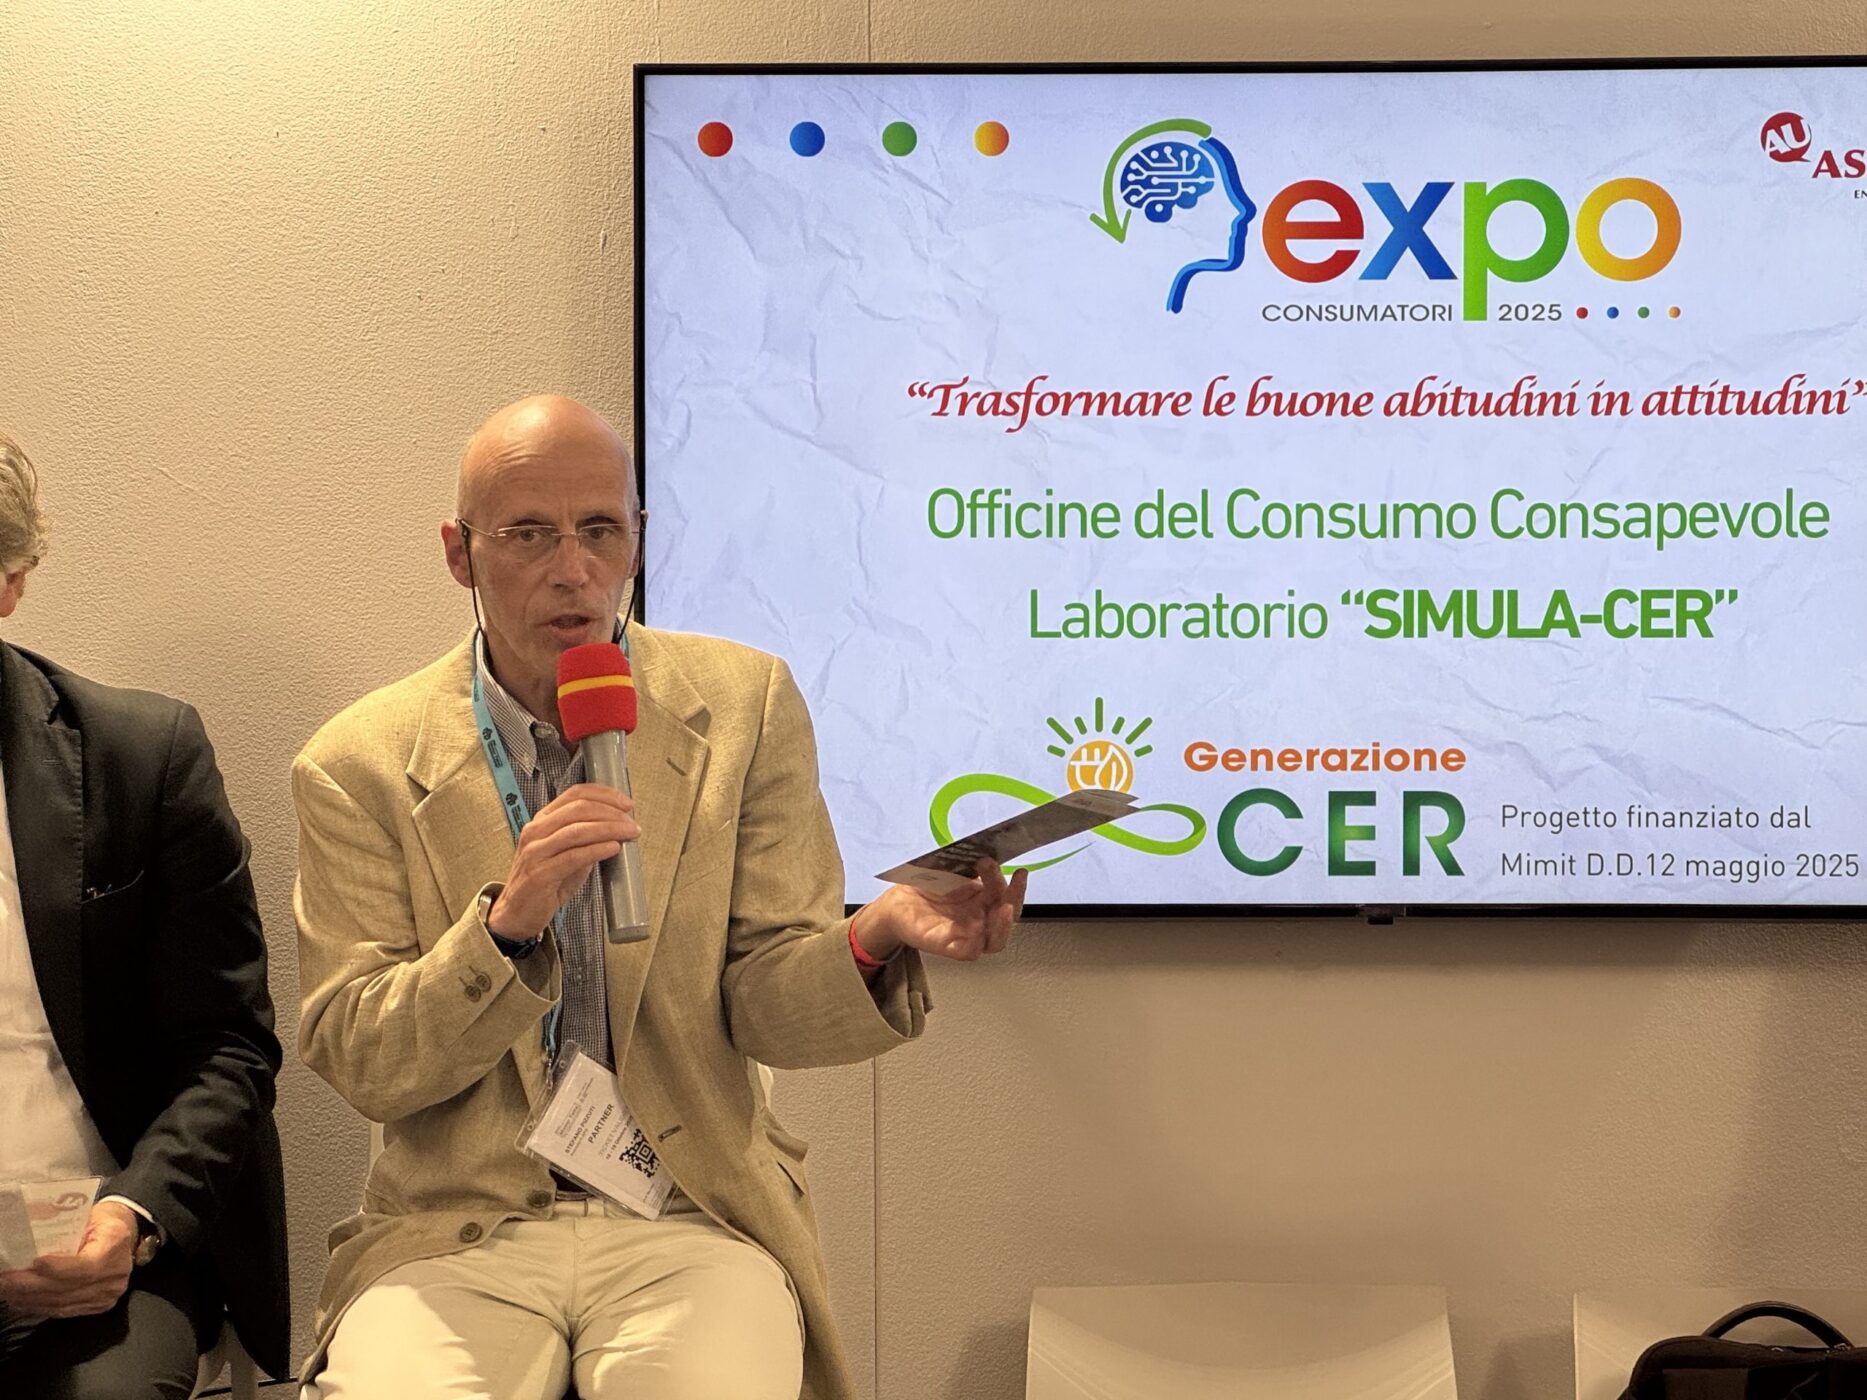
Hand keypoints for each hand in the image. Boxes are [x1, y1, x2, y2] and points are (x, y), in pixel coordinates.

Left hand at [0, 1200, 137, 1319]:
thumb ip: (66, 1232)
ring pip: (62, 1304)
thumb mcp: (89, 1216)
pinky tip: (21, 1301)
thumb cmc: (101, 1220)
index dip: (57, 1269)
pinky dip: (39, 1307)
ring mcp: (107, 1296)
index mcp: (115, 1246)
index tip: (32, 1264)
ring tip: (7, 1291)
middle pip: (68, 1289)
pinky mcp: (98, 1307)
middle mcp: (115, 1276)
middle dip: (32, 1287)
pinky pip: (63, 1311)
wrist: (124, 1234)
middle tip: (6, 1280)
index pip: (85, 1267)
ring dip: (30, 1300)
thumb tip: (28, 1242)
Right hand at [490, 783, 639, 936]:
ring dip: (609, 829)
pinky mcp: (540, 873)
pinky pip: (574, 856)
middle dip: (611, 813)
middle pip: (578, 808)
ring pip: (578, 830)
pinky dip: (597, 849)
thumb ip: (586, 839)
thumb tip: (617, 829)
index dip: (604, 795)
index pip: (575, 794)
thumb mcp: (566, 853)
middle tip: (632, 823)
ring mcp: (536, 851)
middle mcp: (536, 831)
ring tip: (629, 833)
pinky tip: (613, 848)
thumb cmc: (545, 883)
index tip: (626, 804)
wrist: (517, 913)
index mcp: (542, 820)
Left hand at [855, 861, 1027, 962]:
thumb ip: (969, 864)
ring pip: (995, 941)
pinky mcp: (948, 946)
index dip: (1017, 886)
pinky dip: (976, 943)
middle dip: (1016, 901)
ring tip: (1005, 908)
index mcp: (983, 901)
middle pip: (1008, 919)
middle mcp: (979, 919)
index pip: (1007, 897)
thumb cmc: (925, 886)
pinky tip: (978, 928)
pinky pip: (969, 952)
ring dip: (1003, 926)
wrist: (897, 900)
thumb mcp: (950, 869)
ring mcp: (966, 935)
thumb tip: (987, 852)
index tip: (1019, 870)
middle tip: (1015, 882)